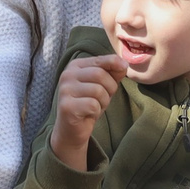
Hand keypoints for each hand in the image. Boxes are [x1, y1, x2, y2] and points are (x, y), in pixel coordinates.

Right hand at [49, 53, 126, 170]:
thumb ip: (113, 72)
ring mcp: (65, 90)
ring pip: (98, 90)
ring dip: (103, 102)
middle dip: (110, 88)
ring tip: (95, 107)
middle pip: (100, 75)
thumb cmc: (89, 104)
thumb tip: (124, 65)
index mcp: (75, 66)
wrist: (72, 129)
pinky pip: (93, 105)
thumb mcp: (103, 85)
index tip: (124, 69)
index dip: (115, 64)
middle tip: (103, 98)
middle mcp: (67, 75)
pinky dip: (96, 111)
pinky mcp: (67, 106)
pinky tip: (88, 114)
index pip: (100, 59)